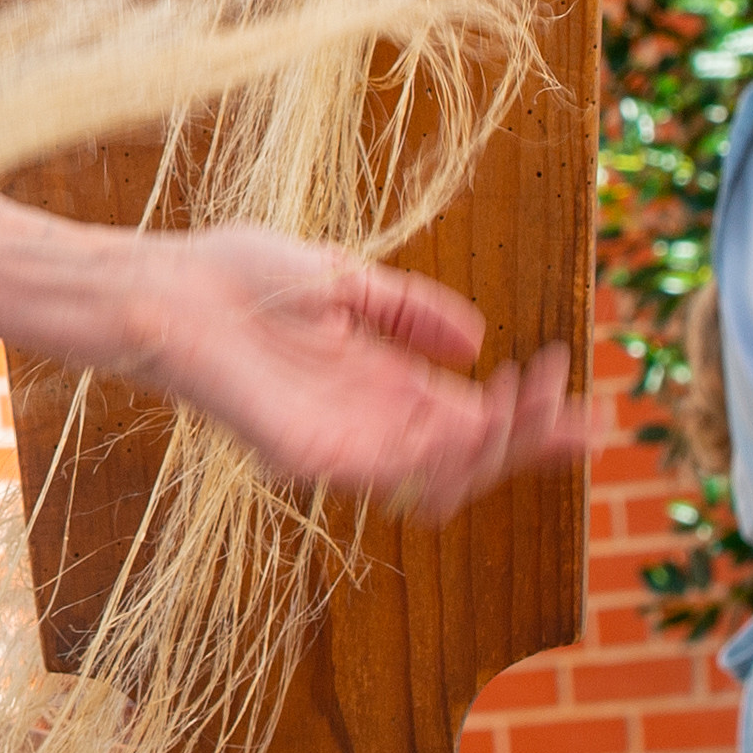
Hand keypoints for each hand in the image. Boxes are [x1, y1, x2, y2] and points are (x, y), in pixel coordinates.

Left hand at [121, 226, 582, 519]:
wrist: (169, 289)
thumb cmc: (238, 277)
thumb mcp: (345, 279)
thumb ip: (408, 310)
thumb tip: (476, 339)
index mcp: (383, 384)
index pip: (472, 416)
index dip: (528, 411)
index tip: (575, 384)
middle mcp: (370, 423)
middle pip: (472, 455)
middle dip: (533, 439)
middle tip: (583, 416)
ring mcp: (342, 444)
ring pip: (444, 475)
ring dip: (499, 446)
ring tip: (531, 402)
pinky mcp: (310, 456)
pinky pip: (392, 473)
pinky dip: (443, 452)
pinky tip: (478, 413)